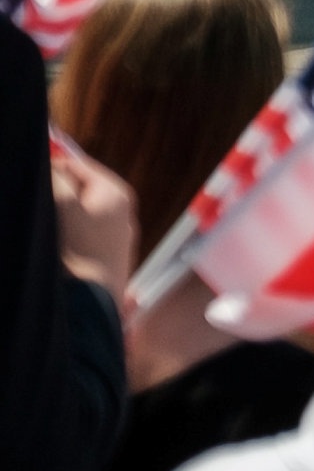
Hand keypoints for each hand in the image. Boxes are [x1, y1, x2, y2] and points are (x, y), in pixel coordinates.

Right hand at [49, 135, 134, 295]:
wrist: (91, 305)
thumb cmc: (77, 251)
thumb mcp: (63, 208)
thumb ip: (58, 181)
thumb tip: (53, 167)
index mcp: (117, 193)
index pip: (79, 166)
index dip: (53, 166)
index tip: (32, 174)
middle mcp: (124, 211)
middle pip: (81, 190)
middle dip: (57, 193)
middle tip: (35, 201)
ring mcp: (119, 236)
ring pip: (81, 214)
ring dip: (60, 216)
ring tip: (44, 226)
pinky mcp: (109, 258)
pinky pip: (84, 236)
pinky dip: (68, 235)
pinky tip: (54, 246)